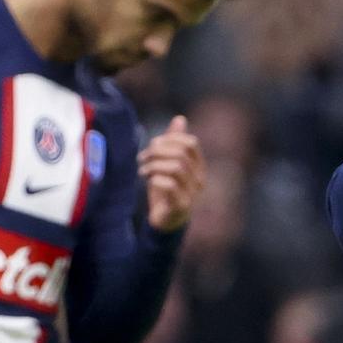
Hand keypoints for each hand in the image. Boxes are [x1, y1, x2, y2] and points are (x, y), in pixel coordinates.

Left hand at [138, 115, 205, 232]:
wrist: (165, 222)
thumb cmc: (166, 191)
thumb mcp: (167, 164)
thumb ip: (174, 144)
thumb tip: (180, 119)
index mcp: (198, 167)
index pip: (190, 143)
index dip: (170, 139)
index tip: (153, 145)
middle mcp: (199, 179)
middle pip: (181, 153)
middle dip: (158, 151)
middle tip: (143, 158)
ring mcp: (192, 193)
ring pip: (176, 167)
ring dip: (154, 165)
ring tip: (143, 170)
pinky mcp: (181, 205)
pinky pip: (170, 185)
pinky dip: (155, 179)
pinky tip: (147, 180)